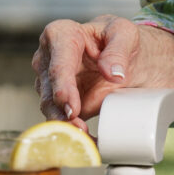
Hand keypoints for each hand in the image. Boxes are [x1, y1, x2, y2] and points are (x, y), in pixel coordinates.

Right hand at [33, 14, 173, 125]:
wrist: (125, 56)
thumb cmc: (120, 39)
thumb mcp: (126, 34)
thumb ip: (117, 50)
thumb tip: (111, 73)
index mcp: (60, 34)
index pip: (58, 64)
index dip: (63, 87)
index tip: (73, 108)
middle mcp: (47, 58)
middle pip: (48, 89)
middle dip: (61, 111)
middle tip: (79, 128)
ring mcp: (49, 82)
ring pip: (49, 106)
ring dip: (64, 123)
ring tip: (84, 135)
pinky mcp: (58, 102)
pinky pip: (58, 118)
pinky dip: (69, 130)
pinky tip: (83, 140)